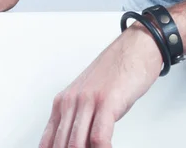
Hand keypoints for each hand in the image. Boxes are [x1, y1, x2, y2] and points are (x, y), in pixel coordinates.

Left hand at [38, 21, 163, 147]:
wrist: (137, 47)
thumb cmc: (117, 71)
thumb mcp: (91, 95)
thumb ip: (80, 119)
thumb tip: (80, 143)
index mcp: (63, 102)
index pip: (48, 142)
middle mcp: (72, 101)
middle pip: (61, 145)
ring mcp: (88, 101)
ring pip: (76, 144)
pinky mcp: (107, 101)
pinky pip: (99, 137)